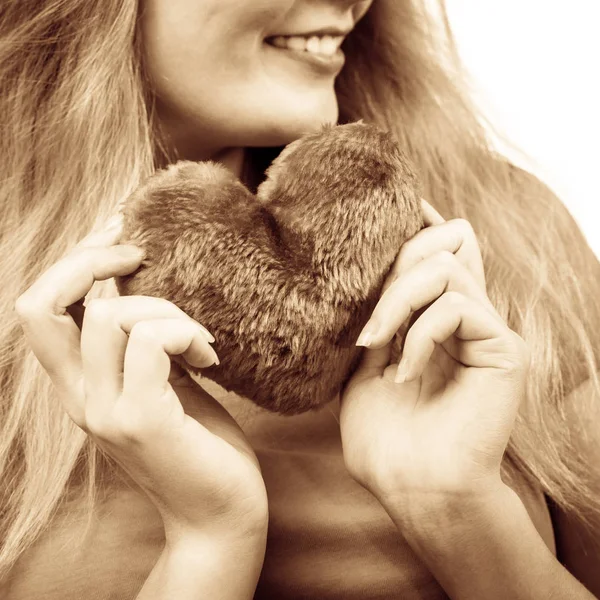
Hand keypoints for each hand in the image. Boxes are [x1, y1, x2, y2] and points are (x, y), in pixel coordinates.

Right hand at [15, 215, 267, 543]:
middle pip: (42, 302)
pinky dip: (184, 332)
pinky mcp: (141, 420)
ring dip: (166, 309)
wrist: (219, 512)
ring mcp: (104, 411)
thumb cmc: (198, 442)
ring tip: (199, 341)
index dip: (72, 259)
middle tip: (141, 253)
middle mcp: (79, 398)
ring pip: (109, 314)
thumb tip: (135, 277)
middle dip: (92, 257)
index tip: (119, 231)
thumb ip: (140, 337)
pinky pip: (149, 341)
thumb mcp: (162, 378)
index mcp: (80, 384)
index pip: (39, 307)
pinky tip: (209, 357)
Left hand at [339, 200, 529, 510]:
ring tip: (375, 345)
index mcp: (437, 319)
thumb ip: (379, 319)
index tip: (398, 206)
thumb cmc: (385, 438)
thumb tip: (376, 276)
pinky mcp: (505, 348)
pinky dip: (419, 334)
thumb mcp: (363, 367)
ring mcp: (488, 330)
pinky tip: (402, 373)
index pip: (441, 251)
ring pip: (446, 267)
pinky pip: (457, 307)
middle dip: (397, 264)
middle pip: (448, 242)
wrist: (414, 488)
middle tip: (369, 321)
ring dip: (398, 300)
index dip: (422, 225)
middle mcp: (468, 316)